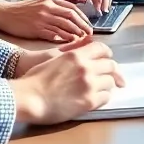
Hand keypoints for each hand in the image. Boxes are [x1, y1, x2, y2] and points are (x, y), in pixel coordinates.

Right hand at [0, 0, 92, 41]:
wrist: (5, 14)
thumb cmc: (23, 11)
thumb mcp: (40, 4)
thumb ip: (55, 9)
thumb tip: (70, 19)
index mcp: (50, 0)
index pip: (72, 8)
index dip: (83, 18)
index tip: (89, 25)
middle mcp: (48, 7)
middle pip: (71, 16)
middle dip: (83, 25)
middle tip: (90, 34)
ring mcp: (42, 18)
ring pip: (65, 25)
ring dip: (75, 32)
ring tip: (82, 39)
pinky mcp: (36, 28)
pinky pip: (54, 33)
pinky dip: (64, 37)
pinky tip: (70, 41)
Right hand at [10, 39, 125, 124]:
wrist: (29, 98)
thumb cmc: (35, 79)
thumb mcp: (54, 57)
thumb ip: (73, 50)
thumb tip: (87, 41)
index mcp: (76, 55)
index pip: (102, 49)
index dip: (107, 54)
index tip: (108, 59)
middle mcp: (86, 67)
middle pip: (111, 65)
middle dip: (113, 71)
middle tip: (115, 78)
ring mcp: (89, 84)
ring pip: (110, 82)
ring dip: (107, 85)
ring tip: (102, 90)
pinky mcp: (89, 102)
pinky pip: (106, 98)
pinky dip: (104, 98)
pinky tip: (98, 99)